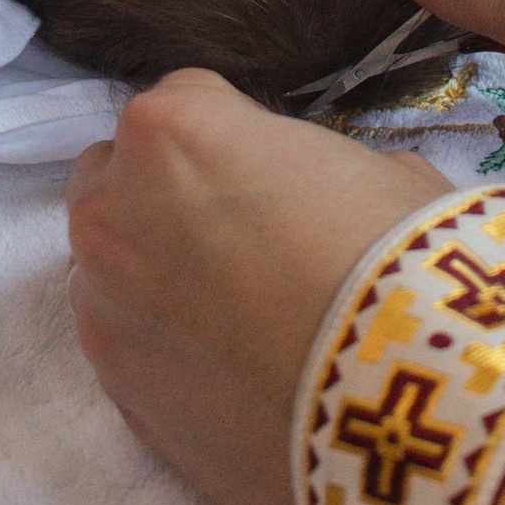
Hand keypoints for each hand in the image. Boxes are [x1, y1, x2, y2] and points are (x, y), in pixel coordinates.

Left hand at [66, 69, 451, 504]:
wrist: (403, 405)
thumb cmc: (397, 263)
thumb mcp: (382, 174)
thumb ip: (322, 168)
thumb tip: (332, 197)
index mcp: (173, 131)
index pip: (187, 100)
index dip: (240, 134)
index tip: (279, 173)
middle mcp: (111, 210)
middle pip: (120, 176)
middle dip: (169, 194)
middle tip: (246, 237)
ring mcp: (101, 306)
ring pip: (112, 265)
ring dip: (158, 274)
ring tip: (240, 317)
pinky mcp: (114, 390)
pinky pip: (131, 344)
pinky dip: (168, 347)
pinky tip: (235, 370)